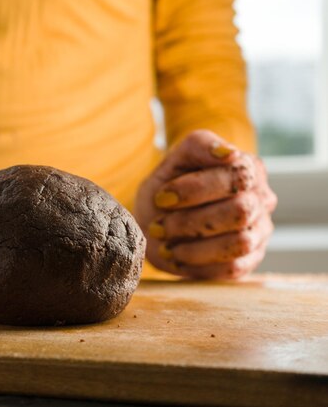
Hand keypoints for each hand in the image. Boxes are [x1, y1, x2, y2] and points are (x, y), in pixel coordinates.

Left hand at [134, 130, 276, 279]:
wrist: (154, 222)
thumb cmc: (167, 188)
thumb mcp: (174, 161)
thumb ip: (199, 146)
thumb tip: (229, 153)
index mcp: (249, 169)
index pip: (236, 177)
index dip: (195, 189)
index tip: (161, 197)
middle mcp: (261, 200)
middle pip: (240, 211)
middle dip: (190, 221)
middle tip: (158, 226)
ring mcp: (259, 233)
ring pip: (238, 243)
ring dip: (193, 247)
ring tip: (165, 244)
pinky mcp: (249, 261)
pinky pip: (232, 269)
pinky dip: (197, 264)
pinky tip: (177, 257)